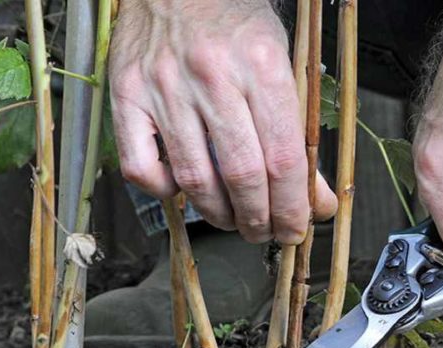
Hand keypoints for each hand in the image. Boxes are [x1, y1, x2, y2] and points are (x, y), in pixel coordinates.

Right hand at [109, 0, 336, 243]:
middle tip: (265, 231)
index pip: (283, 158)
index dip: (293, 206)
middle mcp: (211, 76)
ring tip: (233, 219)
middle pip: (242, 175)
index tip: (296, 227)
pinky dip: (164, 191)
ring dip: (219, 214)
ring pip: (194, 178)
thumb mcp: (280, 64)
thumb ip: (298, 134)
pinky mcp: (127, 95)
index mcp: (261, 64)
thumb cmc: (233, 20)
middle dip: (259, 219)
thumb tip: (316, 199)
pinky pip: (141, 166)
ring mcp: (163, 87)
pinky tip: (182, 188)